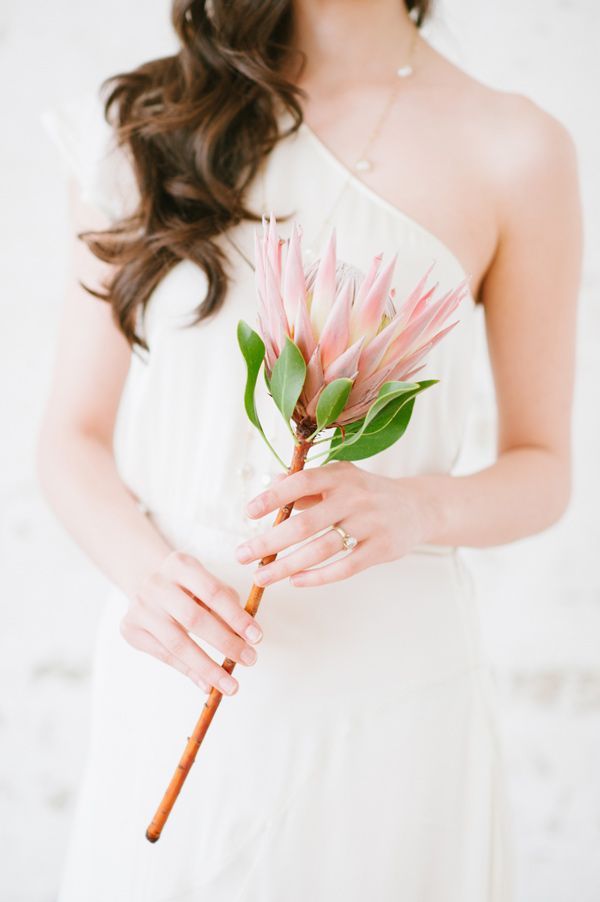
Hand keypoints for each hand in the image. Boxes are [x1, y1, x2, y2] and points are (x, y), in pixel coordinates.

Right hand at [119, 551, 263, 694]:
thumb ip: (226, 606)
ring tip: (231, 685)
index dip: (237, 616)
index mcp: (180, 565)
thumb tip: (246, 640)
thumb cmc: (186, 586)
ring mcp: (140, 607)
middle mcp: (157, 584)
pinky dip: (188, 671)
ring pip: (177, 643)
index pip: (213, 592)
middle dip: (225, 643)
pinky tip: (206, 684)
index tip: (257, 637)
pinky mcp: (130, 628)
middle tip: (250, 660)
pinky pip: (164, 655)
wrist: (144, 581)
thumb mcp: (206, 584)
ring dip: (208, 667)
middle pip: (194, 619)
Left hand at [234, 460, 436, 586]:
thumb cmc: (366, 493)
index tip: (248, 514)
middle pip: (305, 523)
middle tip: (242, 555)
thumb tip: (268, 485)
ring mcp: (369, 523)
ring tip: (261, 576)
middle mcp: (354, 497)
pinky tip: (296, 582)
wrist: (417, 507)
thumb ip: (307, 484)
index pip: (301, 482)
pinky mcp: (381, 549)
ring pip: (321, 549)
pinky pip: (345, 567)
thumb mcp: (340, 478)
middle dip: (269, 541)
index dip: (273, 497)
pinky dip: (318, 577)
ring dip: (287, 565)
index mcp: (339, 476)